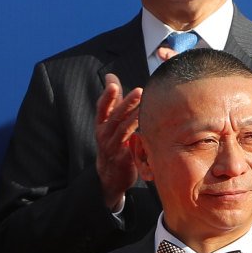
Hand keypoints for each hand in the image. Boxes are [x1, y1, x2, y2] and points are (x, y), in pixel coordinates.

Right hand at [93, 73, 142, 211]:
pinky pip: (132, 148)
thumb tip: (110, 76)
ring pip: (124, 131)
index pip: (102, 107)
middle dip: (127, 104)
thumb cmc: (112, 142)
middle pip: (115, 117)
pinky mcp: (123, 160)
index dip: (107, 96)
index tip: (113, 85)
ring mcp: (113, 148)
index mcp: (101, 124)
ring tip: (146, 107)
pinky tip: (150, 131)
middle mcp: (104, 135)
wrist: (110, 175)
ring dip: (135, 118)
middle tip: (139, 91)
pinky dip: (140, 139)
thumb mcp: (108, 122)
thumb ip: (112, 100)